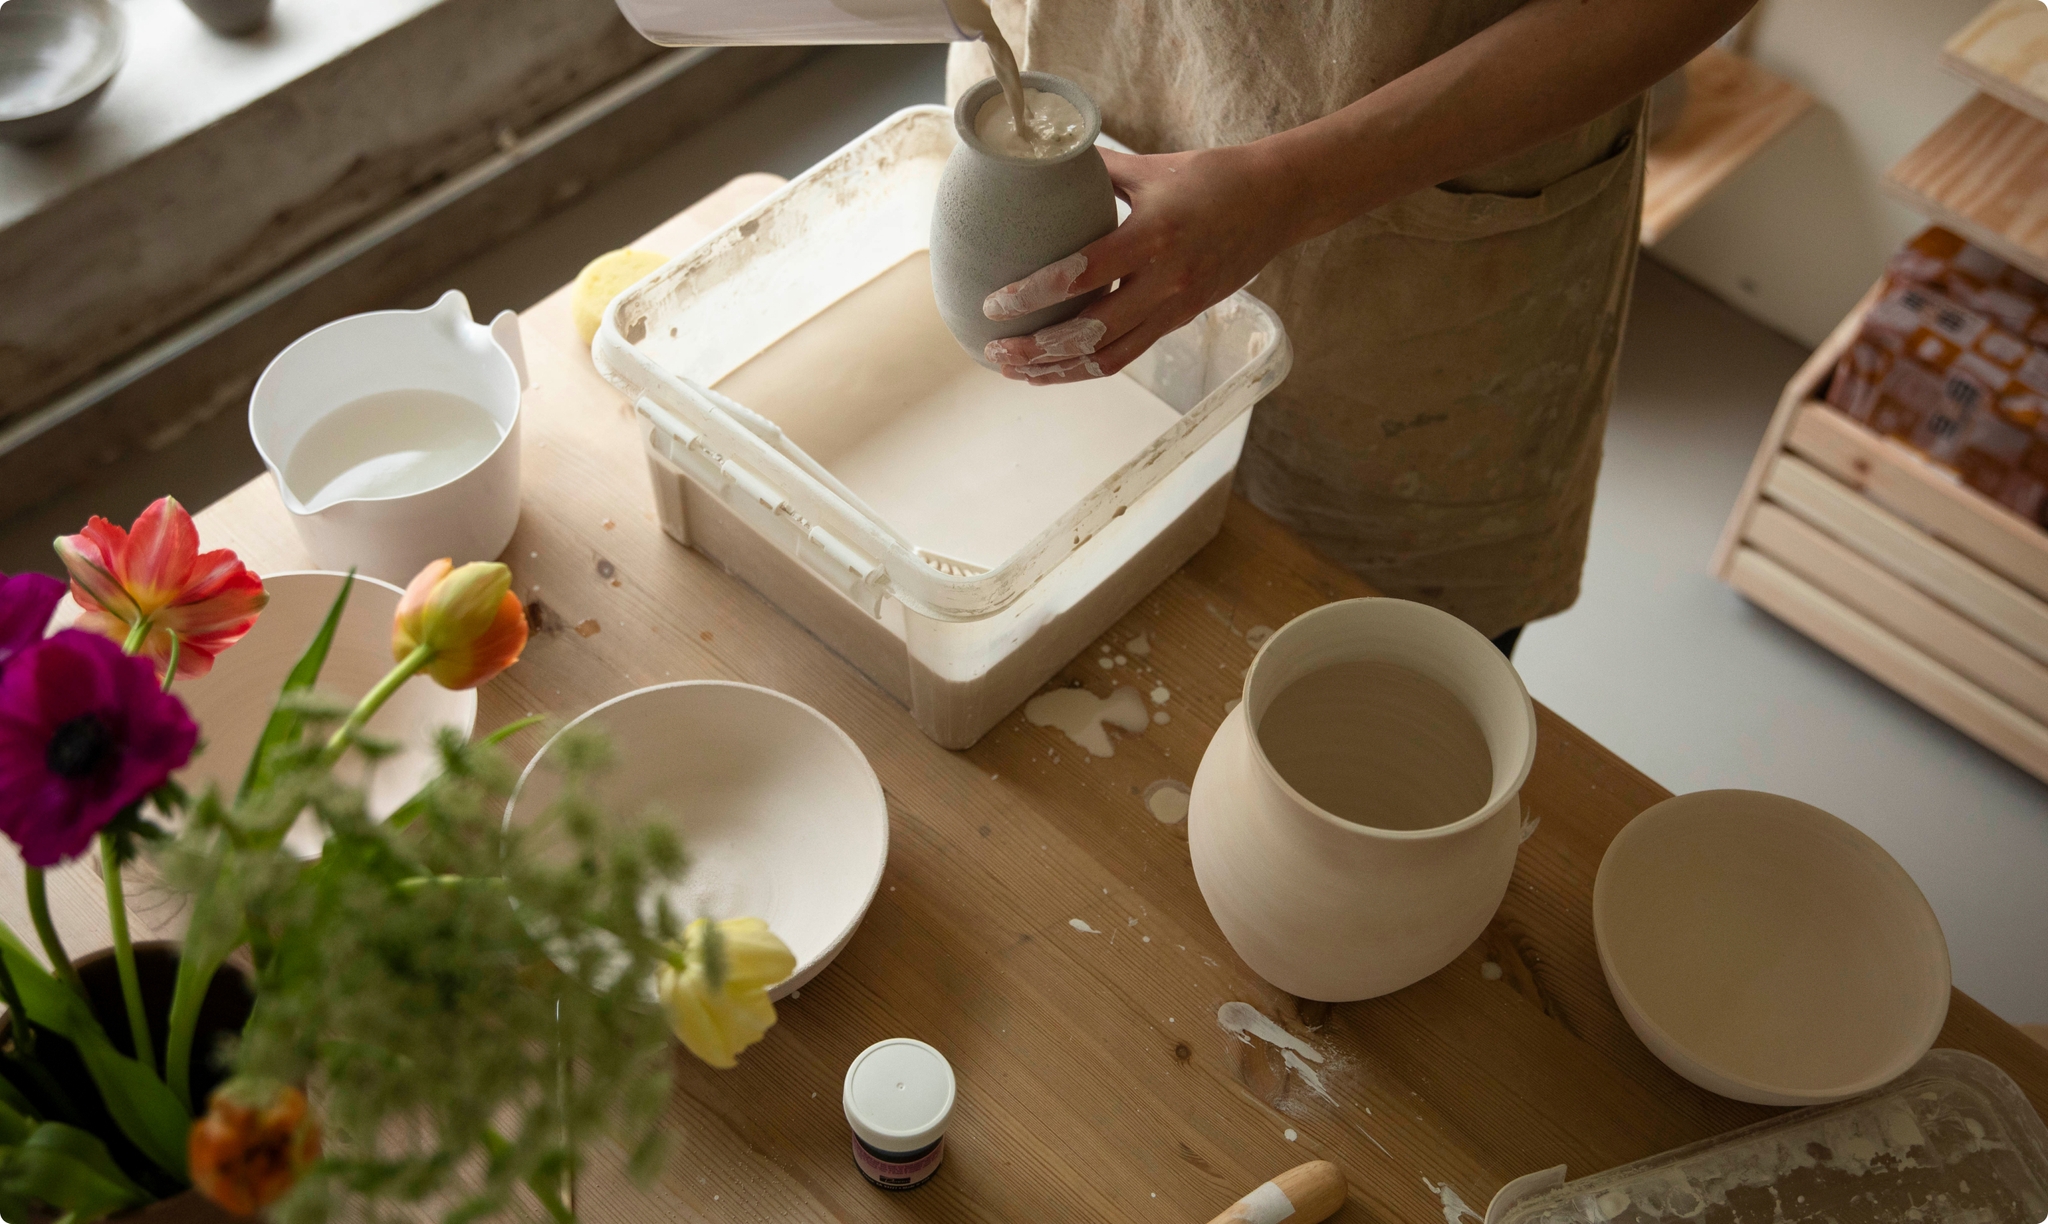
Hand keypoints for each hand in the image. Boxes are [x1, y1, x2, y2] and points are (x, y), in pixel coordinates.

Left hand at [981, 144, 1301, 383]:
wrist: (1279, 202)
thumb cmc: (1214, 176)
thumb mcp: (1151, 167)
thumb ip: (1095, 170)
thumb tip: (1039, 163)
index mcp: (1153, 235)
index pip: (1080, 275)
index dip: (1032, 295)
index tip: (994, 304)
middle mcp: (1166, 280)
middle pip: (1091, 332)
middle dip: (1038, 349)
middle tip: (996, 351)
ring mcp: (1176, 306)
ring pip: (1109, 357)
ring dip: (1058, 370)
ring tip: (1016, 371)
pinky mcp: (1181, 320)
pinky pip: (1128, 354)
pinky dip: (1087, 366)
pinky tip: (1055, 368)